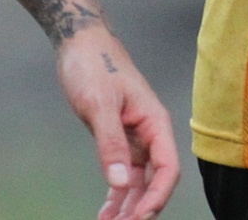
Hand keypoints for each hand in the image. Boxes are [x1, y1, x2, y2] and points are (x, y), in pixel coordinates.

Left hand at [54, 25, 179, 219]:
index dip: (158, 196)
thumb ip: (111, 143)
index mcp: (155, 122)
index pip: (168, 167)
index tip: (138, 217)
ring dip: (128, 206)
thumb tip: (121, 182)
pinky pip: (123, 174)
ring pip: (139, 182)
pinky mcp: (119, 140)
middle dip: (142, 208)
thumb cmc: (92, 65)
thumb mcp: (99, 103)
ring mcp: (134, 138)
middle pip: (156, 180)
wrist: (79, 44)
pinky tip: (105, 212)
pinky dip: (116, 194)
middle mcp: (149, 133)